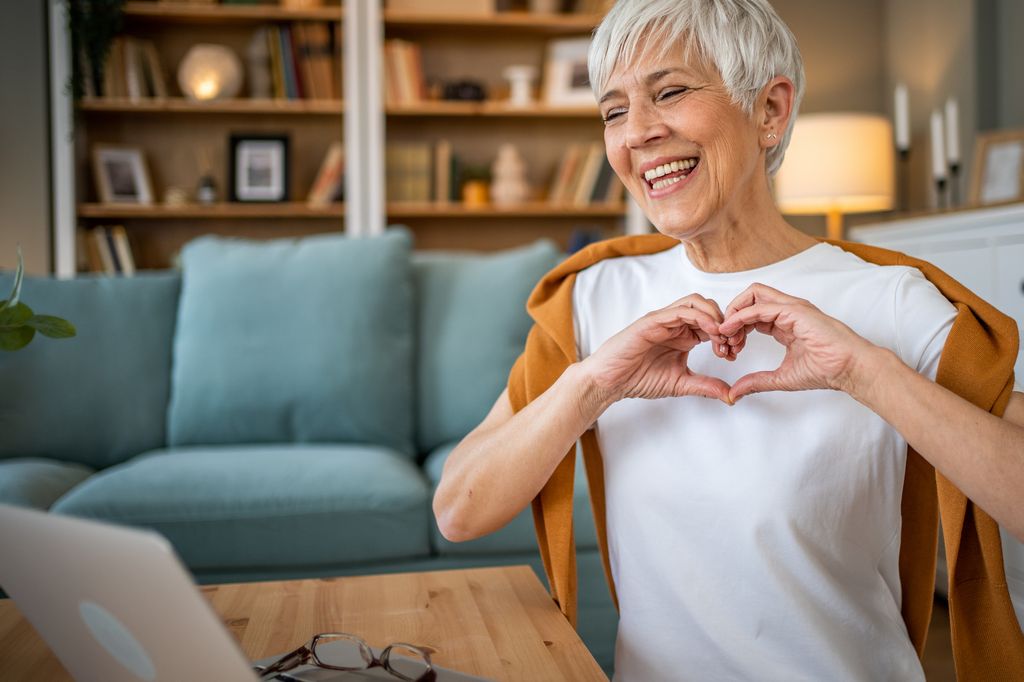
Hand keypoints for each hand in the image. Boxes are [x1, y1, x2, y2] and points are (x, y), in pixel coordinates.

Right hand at [582, 294, 733, 403]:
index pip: (713, 324)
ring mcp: (664, 320)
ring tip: (723, 336)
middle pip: (709, 308)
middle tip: (731, 344)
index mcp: (683, 336)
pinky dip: (700, 317)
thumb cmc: (638, 378)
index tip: (732, 354)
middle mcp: (675, 324)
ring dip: (715, 316)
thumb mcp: (681, 384)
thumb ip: (705, 386)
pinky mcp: (653, 320)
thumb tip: (730, 395)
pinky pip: (681, 310)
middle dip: (725, 324)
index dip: (727, 336)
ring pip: (697, 303)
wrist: (610, 381)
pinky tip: (710, 332)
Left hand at [719, 283, 877, 401]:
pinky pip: (760, 306)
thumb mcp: (781, 377)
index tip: (728, 349)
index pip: (751, 314)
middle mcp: (787, 311)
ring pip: (753, 294)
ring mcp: (792, 308)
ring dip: (733, 312)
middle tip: (722, 340)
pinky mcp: (795, 310)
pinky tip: (730, 330)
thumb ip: (757, 382)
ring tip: (724, 334)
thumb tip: (735, 392)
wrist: (850, 369)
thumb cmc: (827, 370)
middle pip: (749, 298)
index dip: (735, 328)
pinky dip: (740, 316)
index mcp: (785, 323)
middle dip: (730, 316)